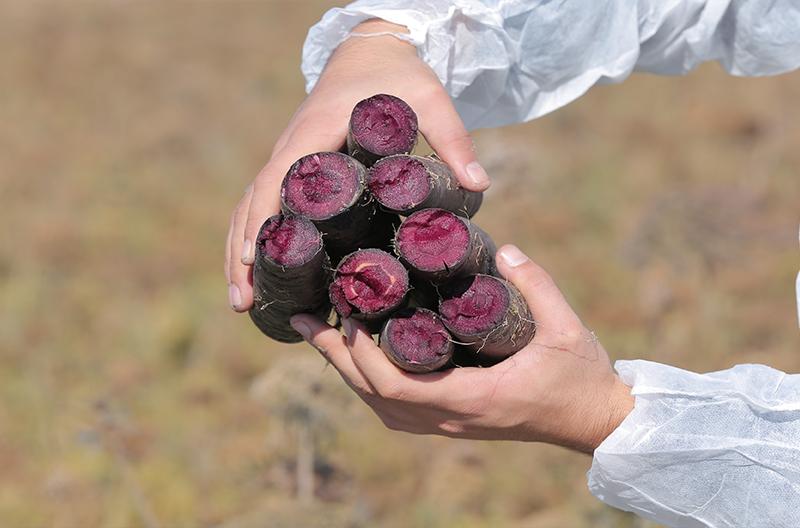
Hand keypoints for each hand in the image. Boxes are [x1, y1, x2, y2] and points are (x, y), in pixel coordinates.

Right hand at [225, 19, 489, 311]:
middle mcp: (293, 146)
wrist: (374, 49)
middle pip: (253, 201)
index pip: (278, 178)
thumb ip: (453, 139)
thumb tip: (479, 186)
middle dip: (243, 252)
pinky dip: (254, 234)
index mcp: (316, 132)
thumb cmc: (399, 75)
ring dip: (240, 250)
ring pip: (250, 205)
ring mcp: (289, 156)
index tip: (257, 259)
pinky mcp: (296, 165)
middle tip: (242, 302)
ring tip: (242, 301)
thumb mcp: (430, 100)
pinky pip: (263, 200)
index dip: (263, 218)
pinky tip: (258, 270)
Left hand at [289, 245, 633, 452]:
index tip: (340, 317)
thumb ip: (537, 285)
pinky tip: (360, 357)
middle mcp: (453, 419)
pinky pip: (398, 409)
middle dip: (335, 359)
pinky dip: (370, 385)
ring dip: (347, 372)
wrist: (595, 420)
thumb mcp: (568, 328)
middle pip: (375, 398)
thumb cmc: (583, 376)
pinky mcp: (455, 420)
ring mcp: (451, 424)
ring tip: (320, 334)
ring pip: (381, 407)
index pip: (398, 387)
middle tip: (303, 320)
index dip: (359, 356)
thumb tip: (503, 248)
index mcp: (474, 398)